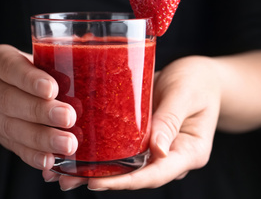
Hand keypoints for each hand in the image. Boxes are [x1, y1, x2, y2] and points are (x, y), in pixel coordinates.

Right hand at [0, 44, 77, 170]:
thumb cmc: (25, 68)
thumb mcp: (33, 54)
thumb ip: (57, 51)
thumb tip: (92, 39)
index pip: (10, 67)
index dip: (29, 79)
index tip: (52, 89)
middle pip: (9, 101)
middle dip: (40, 112)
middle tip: (69, 118)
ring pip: (12, 129)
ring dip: (41, 139)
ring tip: (67, 145)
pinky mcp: (0, 136)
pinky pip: (14, 148)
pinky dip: (33, 156)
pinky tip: (50, 161)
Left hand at [44, 56, 220, 189]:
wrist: (200, 77)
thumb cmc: (198, 81)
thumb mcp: (185, 95)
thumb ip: (171, 120)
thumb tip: (157, 152)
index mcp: (188, 152)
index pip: (155, 174)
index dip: (125, 181)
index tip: (96, 183)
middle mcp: (169, 156)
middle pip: (134, 175)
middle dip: (100, 179)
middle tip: (65, 179)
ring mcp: (155, 148)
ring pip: (123, 165)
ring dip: (93, 170)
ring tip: (61, 172)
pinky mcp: (142, 137)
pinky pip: (121, 148)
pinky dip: (99, 152)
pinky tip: (75, 151)